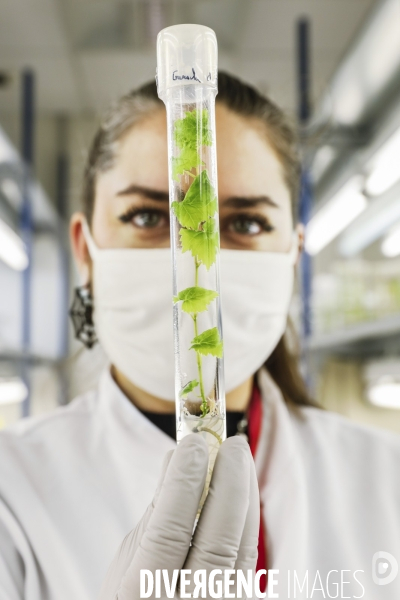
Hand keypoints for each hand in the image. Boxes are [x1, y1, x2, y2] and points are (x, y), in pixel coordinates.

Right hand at [99, 434, 259, 598]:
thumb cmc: (133, 596)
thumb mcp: (126, 563)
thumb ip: (154, 515)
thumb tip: (176, 459)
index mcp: (143, 594)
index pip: (168, 533)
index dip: (183, 484)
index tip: (193, 442)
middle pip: (217, 542)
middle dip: (230, 484)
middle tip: (233, 445)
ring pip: (244, 549)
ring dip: (246, 496)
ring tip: (240, 458)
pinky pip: (248, 559)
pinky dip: (247, 519)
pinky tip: (242, 493)